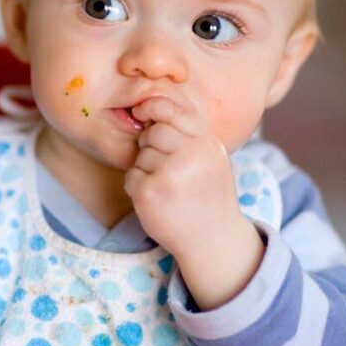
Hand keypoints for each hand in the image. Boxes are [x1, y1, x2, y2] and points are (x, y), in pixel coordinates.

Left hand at [124, 97, 263, 308]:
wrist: (214, 238)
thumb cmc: (209, 193)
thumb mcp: (211, 156)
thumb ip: (188, 133)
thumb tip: (150, 107)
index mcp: (207, 142)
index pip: (173, 110)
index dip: (152, 108)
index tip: (142, 112)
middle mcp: (191, 155)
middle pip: (153, 133)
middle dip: (151, 146)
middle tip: (164, 166)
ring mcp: (170, 174)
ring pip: (141, 156)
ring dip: (147, 169)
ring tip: (168, 187)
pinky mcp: (150, 193)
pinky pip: (132, 176)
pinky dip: (138, 186)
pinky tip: (157, 198)